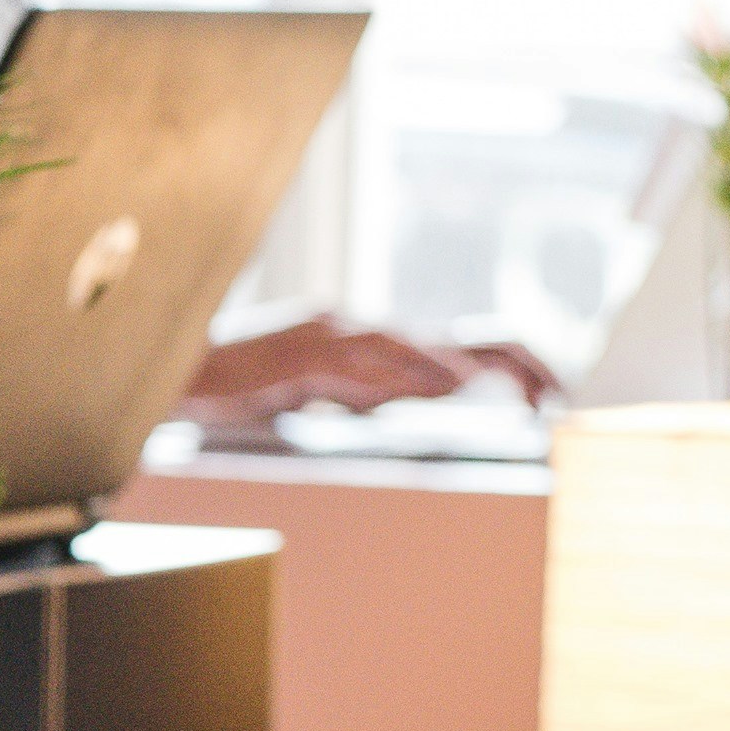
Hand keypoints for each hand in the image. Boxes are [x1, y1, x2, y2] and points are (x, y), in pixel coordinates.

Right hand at [179, 316, 567, 426]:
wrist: (168, 375)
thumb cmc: (237, 388)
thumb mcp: (315, 397)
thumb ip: (364, 394)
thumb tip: (420, 401)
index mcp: (364, 342)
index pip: (451, 349)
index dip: (508, 365)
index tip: (550, 395)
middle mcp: (356, 329)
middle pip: (453, 340)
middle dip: (515, 362)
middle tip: (561, 392)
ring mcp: (329, 335)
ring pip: (416, 346)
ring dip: (476, 369)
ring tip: (523, 388)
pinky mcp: (299, 350)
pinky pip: (365, 360)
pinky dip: (411, 372)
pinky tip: (449, 387)